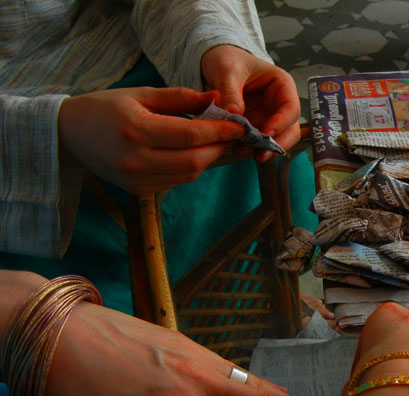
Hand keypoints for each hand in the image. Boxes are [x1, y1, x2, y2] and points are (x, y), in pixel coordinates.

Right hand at [58, 87, 246, 194]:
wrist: (69, 135)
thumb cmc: (105, 108)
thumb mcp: (141, 94)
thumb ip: (180, 98)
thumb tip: (216, 98)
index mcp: (136, 129)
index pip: (191, 135)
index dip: (220, 131)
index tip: (240, 125)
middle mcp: (136, 159)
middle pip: (194, 161)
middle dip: (219, 148)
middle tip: (231, 135)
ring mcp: (136, 179)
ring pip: (188, 175)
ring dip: (208, 160)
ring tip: (215, 143)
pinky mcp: (138, 190)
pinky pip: (176, 182)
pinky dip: (191, 169)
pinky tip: (193, 154)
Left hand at [201, 45, 300, 161]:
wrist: (217, 63)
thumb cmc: (228, 59)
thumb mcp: (227, 70)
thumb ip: (230, 92)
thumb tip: (234, 115)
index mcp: (281, 85)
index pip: (291, 108)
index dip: (281, 123)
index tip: (265, 134)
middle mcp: (279, 104)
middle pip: (290, 129)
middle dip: (276, 144)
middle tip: (260, 155)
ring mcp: (268, 117)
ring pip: (275, 139)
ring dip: (261, 149)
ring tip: (240, 151)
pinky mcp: (256, 126)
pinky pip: (257, 141)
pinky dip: (248, 147)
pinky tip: (234, 148)